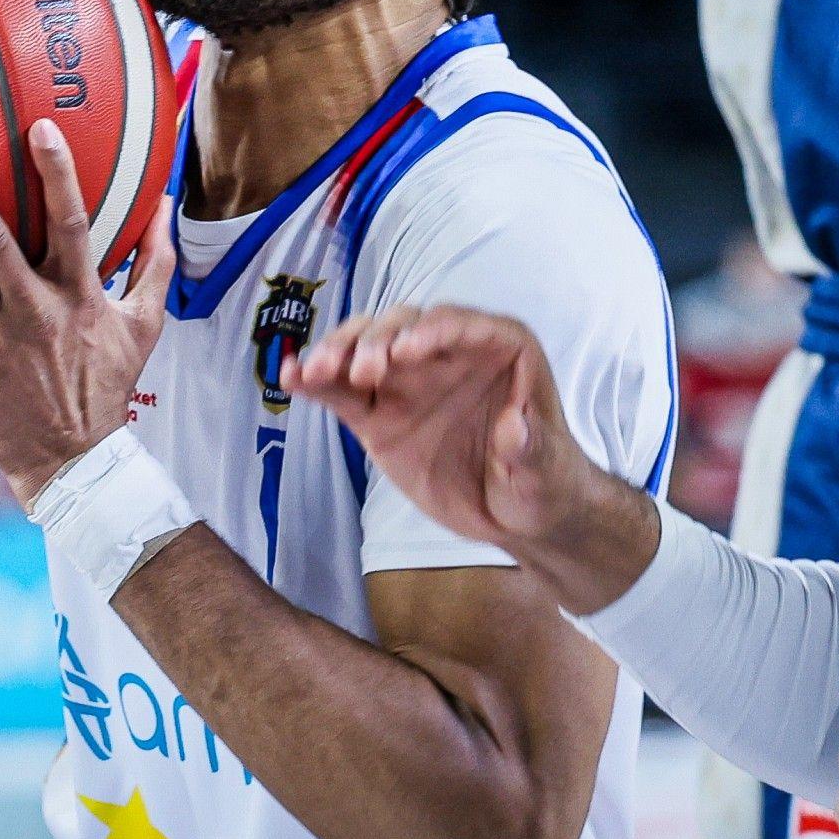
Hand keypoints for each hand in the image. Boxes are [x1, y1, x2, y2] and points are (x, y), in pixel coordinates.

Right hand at [286, 305, 595, 547]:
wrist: (518, 513)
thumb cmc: (544, 480)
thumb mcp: (545, 470)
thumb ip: (531, 447)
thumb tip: (516, 426)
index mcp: (501, 349)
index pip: (463, 325)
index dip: (433, 331)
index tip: (406, 352)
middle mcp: (450, 353)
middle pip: (406, 327)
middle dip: (380, 340)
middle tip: (362, 370)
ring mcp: (411, 381)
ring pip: (368, 347)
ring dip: (340, 352)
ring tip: (316, 371)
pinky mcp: (381, 414)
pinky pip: (343, 390)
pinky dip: (318, 381)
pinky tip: (293, 378)